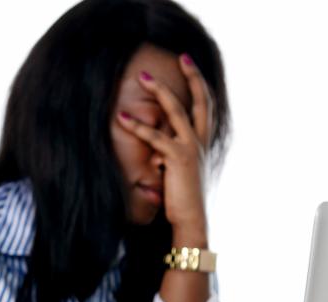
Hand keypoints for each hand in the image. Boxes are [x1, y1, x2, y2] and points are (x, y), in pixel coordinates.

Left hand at [116, 54, 211, 242]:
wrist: (191, 219)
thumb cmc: (183, 199)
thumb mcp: (180, 172)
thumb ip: (173, 155)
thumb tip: (159, 150)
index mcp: (203, 142)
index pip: (206, 106)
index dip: (199, 85)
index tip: (190, 65)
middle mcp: (200, 141)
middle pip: (200, 100)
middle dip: (191, 76)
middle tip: (182, 56)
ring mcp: (190, 148)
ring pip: (176, 111)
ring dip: (159, 90)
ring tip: (143, 76)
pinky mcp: (177, 159)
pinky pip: (155, 138)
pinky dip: (137, 127)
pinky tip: (122, 118)